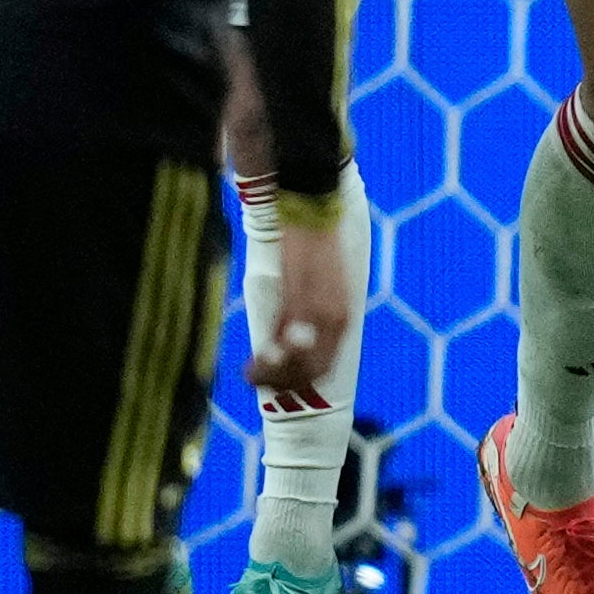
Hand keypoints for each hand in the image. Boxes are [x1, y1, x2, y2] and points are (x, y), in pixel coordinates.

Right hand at [249, 217, 351, 394]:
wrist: (314, 209)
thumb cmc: (316, 247)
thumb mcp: (323, 286)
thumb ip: (314, 314)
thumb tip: (295, 340)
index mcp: (343, 317)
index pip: (324, 367)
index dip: (299, 383)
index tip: (279, 385)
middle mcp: (334, 319)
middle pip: (310, 371)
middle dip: (282, 385)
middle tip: (259, 383)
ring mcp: (315, 309)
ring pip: (294, 362)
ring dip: (270, 376)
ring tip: (251, 376)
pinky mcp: (295, 295)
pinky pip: (279, 338)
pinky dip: (264, 357)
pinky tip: (250, 362)